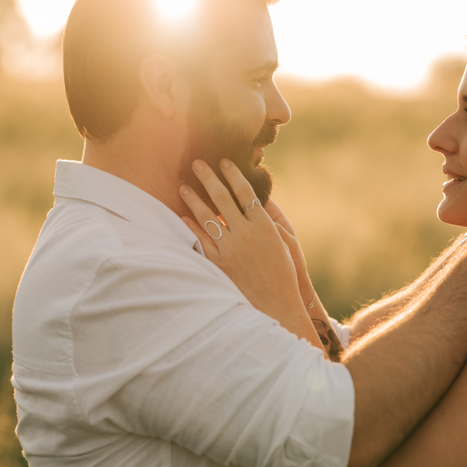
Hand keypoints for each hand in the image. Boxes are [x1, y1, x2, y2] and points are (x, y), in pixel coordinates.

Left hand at [179, 159, 310, 334]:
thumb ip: (268, 220)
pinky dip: (191, 227)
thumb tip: (257, 200)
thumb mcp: (283, 243)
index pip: (246, 192)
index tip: (224, 162)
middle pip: (223, 199)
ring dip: (194, 200)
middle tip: (197, 164)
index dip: (233, 175)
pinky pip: (201, 241)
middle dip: (209, 178)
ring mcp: (231, 249)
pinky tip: (183, 216)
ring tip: (183, 187)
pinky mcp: (220, 264)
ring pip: (208, 218)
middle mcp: (247, 234)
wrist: (277, 304)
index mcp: (265, 226)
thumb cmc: (283, 273)